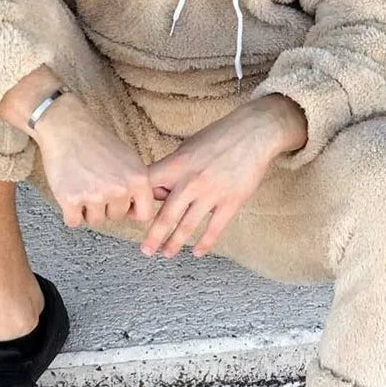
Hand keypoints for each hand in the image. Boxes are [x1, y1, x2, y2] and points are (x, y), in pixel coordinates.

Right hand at [34, 93, 155, 228]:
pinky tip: (69, 194)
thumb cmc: (98, 142)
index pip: (144, 214)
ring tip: (82, 186)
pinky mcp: (71, 199)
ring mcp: (95, 195)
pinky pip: (73, 221)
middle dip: (106, 207)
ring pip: (95, 221)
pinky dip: (70, 213)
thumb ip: (136, 184)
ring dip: (87, 210)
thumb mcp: (130, 159)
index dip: (131, 211)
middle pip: (116, 217)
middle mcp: (120, 189)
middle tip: (95, 185)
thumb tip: (136, 210)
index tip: (121, 203)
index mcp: (138, 179)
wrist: (68, 129)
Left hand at [140, 94, 306, 258]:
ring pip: (187, 226)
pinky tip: (197, 252)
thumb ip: (172, 169)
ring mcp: (211, 193)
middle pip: (166, 215)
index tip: (131, 215)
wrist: (254, 132)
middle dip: (153, 236)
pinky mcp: (231, 202)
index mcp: (177, 165)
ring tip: (166, 254)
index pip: (149, 187)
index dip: (138, 201)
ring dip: (175, 243)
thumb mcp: (187, 147)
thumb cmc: (218, 137)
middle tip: (145, 250)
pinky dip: (204, 243)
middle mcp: (191, 181)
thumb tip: (157, 192)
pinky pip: (214, 229)